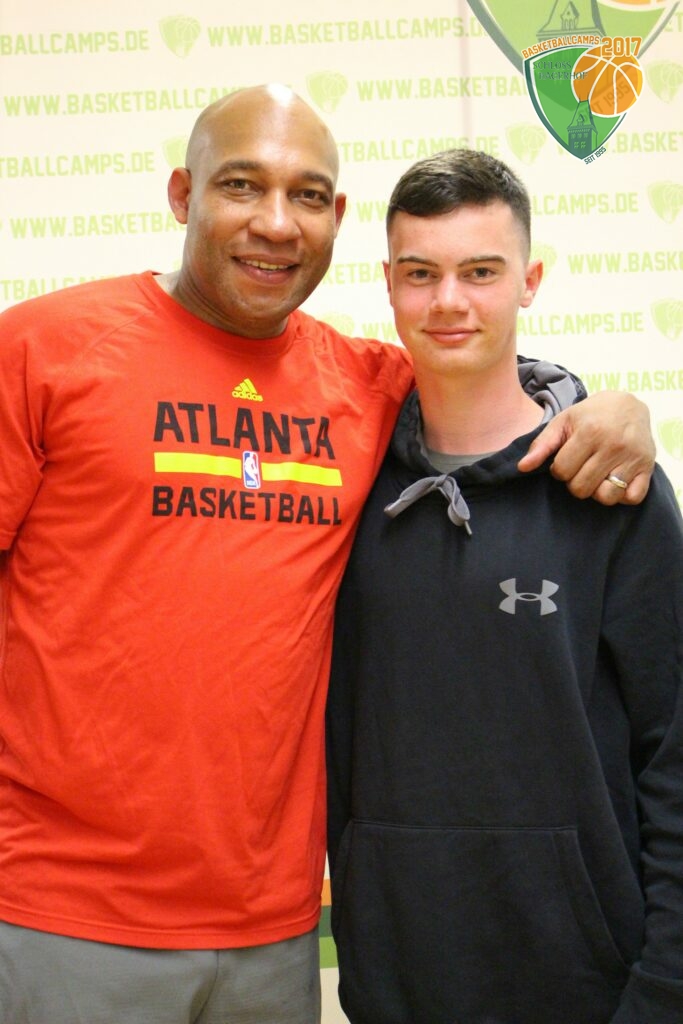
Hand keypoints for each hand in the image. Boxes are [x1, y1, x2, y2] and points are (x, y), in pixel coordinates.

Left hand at [518, 392, 654, 504]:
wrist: (628, 404)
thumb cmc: (591, 415)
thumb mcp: (563, 422)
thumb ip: (542, 445)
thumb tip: (522, 468)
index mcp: (590, 432)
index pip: (563, 472)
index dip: (559, 470)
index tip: (566, 459)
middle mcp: (613, 445)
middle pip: (581, 488)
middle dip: (575, 482)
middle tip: (581, 467)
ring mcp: (632, 458)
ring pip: (606, 497)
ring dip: (597, 492)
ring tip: (596, 475)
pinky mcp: (648, 468)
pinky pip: (631, 498)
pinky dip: (622, 495)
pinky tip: (615, 481)